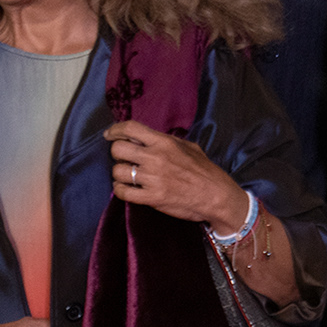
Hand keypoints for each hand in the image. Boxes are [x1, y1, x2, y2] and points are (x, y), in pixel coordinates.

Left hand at [106, 121, 246, 233]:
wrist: (217, 196)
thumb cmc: (204, 171)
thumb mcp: (188, 147)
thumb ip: (166, 141)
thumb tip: (146, 136)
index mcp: (164, 143)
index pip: (130, 128)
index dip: (115, 130)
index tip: (109, 134)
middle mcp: (156, 158)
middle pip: (118, 149)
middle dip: (116, 154)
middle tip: (123, 159)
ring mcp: (153, 178)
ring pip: (117, 171)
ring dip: (118, 174)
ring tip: (126, 176)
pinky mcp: (152, 198)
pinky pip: (123, 192)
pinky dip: (120, 190)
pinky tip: (125, 189)